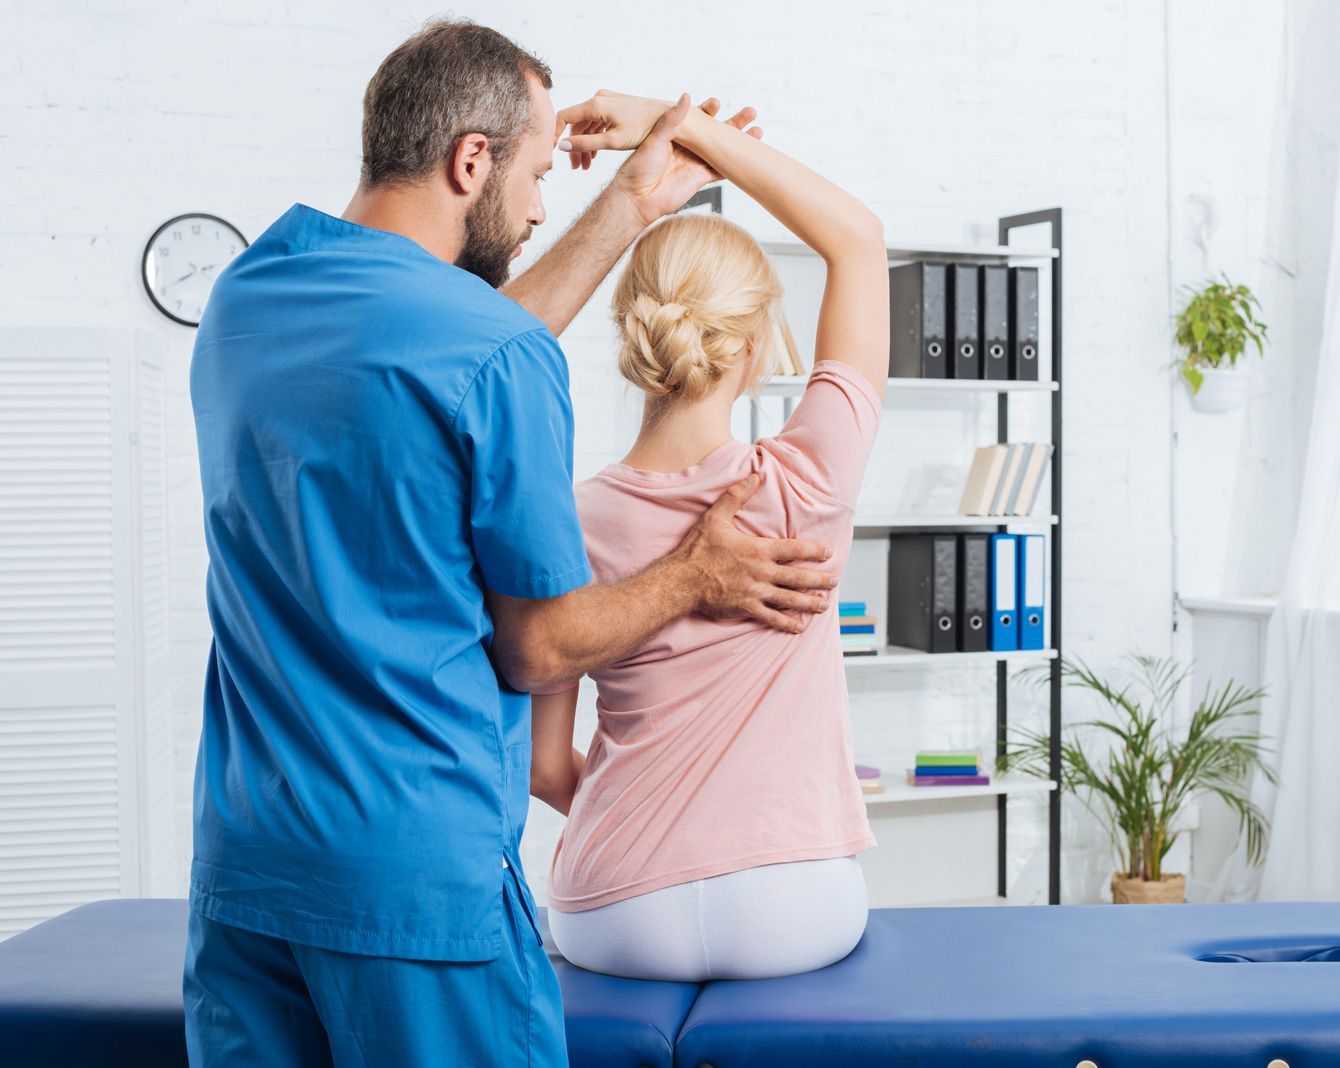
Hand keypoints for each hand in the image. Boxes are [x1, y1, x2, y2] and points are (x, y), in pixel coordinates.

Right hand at [556, 89, 667, 165]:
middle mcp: (599, 99)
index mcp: (596, 105)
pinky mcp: (614, 106)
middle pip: (576, 123)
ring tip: (586, 165)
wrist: (667, 119)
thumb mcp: (612, 141)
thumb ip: (585, 144)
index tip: (553, 152)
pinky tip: (595, 154)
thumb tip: (561, 146)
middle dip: (573, 145)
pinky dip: (594, 137)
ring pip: (586, 124)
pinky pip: (596, 122)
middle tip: (576, 167)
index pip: (564, 117)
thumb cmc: (644, 130)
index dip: (554, 134)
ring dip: (584, 143)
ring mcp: (607, 101)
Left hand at [557, 92, 762, 223]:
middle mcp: (689, 146)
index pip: (698, 117)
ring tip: (758, 131)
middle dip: (734, 122)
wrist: (636, 199)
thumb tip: (686, 97)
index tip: (716, 104)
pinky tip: (751, 156)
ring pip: (723, 149)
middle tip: (750, 112)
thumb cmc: (638, 168)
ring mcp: (696, 161)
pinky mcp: (701, 178)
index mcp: (676, 132)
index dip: (709, 110)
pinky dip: (736, 164)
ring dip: (740, 141)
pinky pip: (722, 170)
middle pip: (716, 131)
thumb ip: (671, 120)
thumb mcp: (654, 139)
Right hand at [674, 473, 835, 632]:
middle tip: (834, 581)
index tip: (827, 552)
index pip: (794, 548)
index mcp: (759, 549)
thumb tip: (756, 475)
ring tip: (824, 604)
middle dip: (819, 579)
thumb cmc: (699, 548)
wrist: (682, 580)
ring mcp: (755, 591)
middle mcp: (762, 572)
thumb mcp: (716, 517)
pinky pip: (771, 617)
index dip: (813, 550)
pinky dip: (787, 623)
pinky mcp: (746, 607)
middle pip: (798, 576)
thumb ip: (737, 495)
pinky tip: (800, 626)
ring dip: (809, 601)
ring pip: (790, 598)